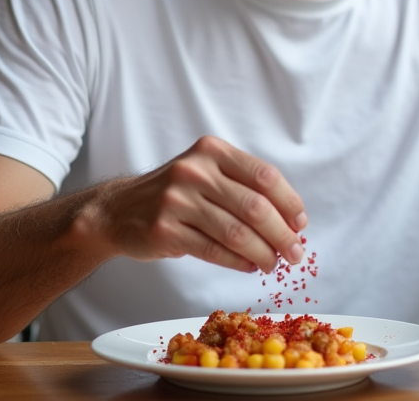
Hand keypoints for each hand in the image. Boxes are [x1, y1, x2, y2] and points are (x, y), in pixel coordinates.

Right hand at [97, 136, 307, 273]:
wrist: (118, 210)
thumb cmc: (175, 194)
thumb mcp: (206, 174)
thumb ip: (243, 188)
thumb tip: (291, 222)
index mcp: (211, 151)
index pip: (264, 176)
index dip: (289, 202)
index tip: (301, 224)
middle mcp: (194, 171)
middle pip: (255, 207)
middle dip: (282, 235)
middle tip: (296, 253)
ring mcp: (176, 200)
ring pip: (236, 232)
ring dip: (263, 253)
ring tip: (274, 264)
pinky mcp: (164, 230)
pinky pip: (213, 250)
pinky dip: (238, 262)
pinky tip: (249, 266)